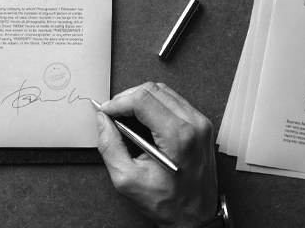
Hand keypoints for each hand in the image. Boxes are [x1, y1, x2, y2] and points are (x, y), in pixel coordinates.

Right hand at [95, 82, 217, 227]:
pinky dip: (154, 106)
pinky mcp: (201, 126)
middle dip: (127, 99)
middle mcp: (194, 125)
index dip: (118, 102)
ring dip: (141, 100)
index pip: (142, 98)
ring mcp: (200, 123)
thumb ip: (110, 146)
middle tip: (113, 115)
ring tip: (127, 119)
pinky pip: (174, 102)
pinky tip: (144, 123)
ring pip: (164, 92)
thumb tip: (103, 122)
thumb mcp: (128, 180)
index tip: (106, 112)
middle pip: (153, 90)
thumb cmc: (168, 203)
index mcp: (178, 136)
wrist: (196, 216)